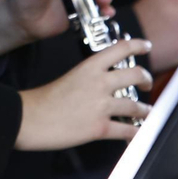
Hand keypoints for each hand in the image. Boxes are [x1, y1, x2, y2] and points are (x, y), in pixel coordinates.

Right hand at [14, 39, 154, 149]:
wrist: (30, 118)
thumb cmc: (44, 100)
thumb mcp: (70, 77)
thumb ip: (90, 77)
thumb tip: (106, 84)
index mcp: (89, 67)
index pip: (120, 49)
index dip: (138, 45)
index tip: (145, 46)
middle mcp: (99, 83)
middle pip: (136, 75)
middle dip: (146, 80)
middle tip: (146, 83)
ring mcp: (101, 106)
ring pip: (136, 106)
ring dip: (145, 110)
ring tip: (145, 112)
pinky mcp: (100, 127)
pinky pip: (128, 131)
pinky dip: (136, 133)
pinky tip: (137, 133)